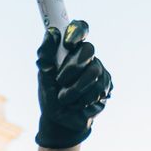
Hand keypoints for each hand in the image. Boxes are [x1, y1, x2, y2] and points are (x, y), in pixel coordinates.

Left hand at [35, 20, 112, 149]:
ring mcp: (98, 70)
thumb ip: (46, 56)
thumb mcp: (43, 77)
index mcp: (70, 50)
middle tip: (60, 80)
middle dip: (73, 67)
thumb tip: (51, 33)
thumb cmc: (51, 96)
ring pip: (94, 71)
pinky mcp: (106, 85)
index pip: (79, 28)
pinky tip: (79, 104)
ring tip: (65, 99)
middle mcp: (86, 57)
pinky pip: (99, 88)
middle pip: (89, 49)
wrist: (62, 122)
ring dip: (76, 89)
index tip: (68, 43)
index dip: (77, 32)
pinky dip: (85, 99)